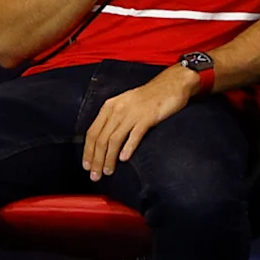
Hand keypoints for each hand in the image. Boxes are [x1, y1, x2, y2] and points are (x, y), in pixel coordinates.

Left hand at [81, 68, 195, 179]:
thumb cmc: (150, 96)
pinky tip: (124, 158)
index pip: (92, 132)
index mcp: (109, 107)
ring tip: (108, 171)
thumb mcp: (125, 104)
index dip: (88, 151)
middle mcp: (118, 110)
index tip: (87, 165)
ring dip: (109, 158)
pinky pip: (134, 135)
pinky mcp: (147, 117)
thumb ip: (115, 119)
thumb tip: (105, 140)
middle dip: (96, 159)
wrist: (172, 84)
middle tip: (95, 175)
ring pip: (114, 140)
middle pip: (101, 139)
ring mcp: (132, 113)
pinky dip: (128, 148)